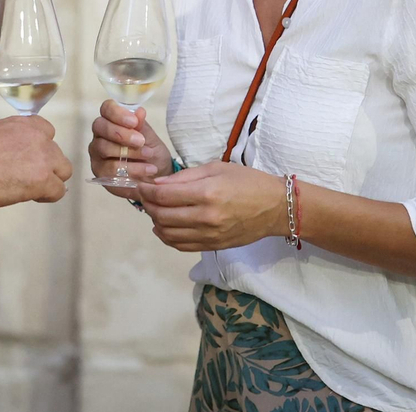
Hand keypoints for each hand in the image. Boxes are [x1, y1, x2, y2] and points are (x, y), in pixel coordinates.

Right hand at [0, 114, 71, 207]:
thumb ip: (8, 134)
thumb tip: (10, 143)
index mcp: (26, 124)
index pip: (47, 131)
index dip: (39, 147)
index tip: (27, 158)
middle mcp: (39, 138)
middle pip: (57, 153)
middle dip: (45, 165)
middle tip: (26, 176)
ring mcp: (43, 159)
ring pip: (64, 171)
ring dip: (50, 180)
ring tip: (31, 188)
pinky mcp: (43, 180)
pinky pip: (58, 191)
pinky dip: (47, 196)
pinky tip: (32, 197)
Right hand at [87, 101, 171, 198]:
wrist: (157, 176)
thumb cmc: (150, 152)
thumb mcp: (150, 138)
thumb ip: (142, 126)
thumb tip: (139, 112)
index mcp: (111, 121)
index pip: (106, 108)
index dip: (117, 113)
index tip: (134, 122)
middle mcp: (100, 136)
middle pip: (100, 127)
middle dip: (121, 134)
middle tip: (141, 141)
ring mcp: (97, 155)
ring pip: (104, 148)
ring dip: (129, 152)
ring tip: (148, 155)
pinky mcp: (100, 173)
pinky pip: (110, 170)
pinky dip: (132, 169)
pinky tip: (146, 170)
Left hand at [134, 162, 286, 251]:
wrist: (276, 208)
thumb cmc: (248, 182)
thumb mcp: (217, 168)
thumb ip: (185, 176)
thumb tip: (157, 184)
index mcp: (207, 193)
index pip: (164, 196)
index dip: (145, 191)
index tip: (140, 185)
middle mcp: (206, 217)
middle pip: (162, 216)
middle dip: (147, 206)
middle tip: (145, 197)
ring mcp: (210, 235)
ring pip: (168, 234)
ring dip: (155, 222)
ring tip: (155, 211)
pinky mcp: (213, 246)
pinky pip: (181, 246)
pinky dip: (167, 237)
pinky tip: (164, 227)